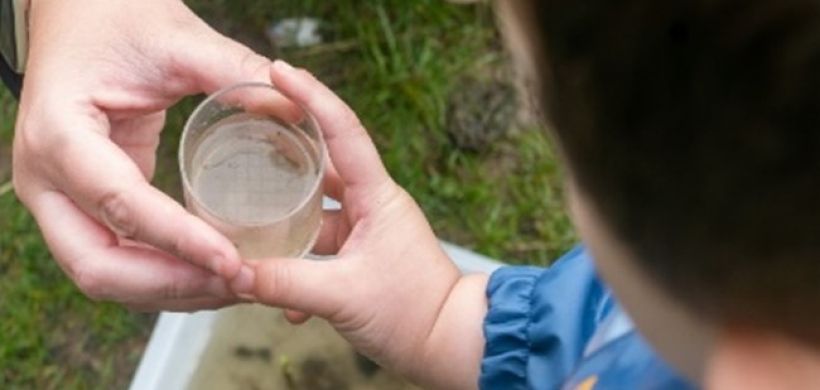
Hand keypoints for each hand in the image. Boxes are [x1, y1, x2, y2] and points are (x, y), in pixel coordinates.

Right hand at [11, 0, 299, 310]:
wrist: (79, 17)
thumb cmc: (117, 19)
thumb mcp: (176, 37)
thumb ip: (234, 70)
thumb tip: (295, 110)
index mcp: (59, 132)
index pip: (120, 203)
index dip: (179, 240)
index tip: (233, 261)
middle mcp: (45, 176)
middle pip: (98, 265)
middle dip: (172, 285)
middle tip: (238, 283)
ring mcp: (58, 196)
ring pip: (105, 274)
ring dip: (171, 290)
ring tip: (235, 286)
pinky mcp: (82, 204)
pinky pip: (118, 257)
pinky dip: (163, 275)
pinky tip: (211, 274)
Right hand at [251, 61, 488, 389]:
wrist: (451, 345)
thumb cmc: (415, 314)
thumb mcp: (343, 295)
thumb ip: (284, 283)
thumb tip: (234, 273)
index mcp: (376, 197)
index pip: (342, 132)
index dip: (311, 96)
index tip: (278, 71)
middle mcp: (371, 205)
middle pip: (320, 164)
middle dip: (283, 150)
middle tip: (245, 130)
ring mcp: (365, 231)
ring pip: (314, 212)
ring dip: (283, 222)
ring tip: (243, 219)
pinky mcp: (360, 257)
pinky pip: (319, 250)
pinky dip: (297, 267)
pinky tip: (279, 297)